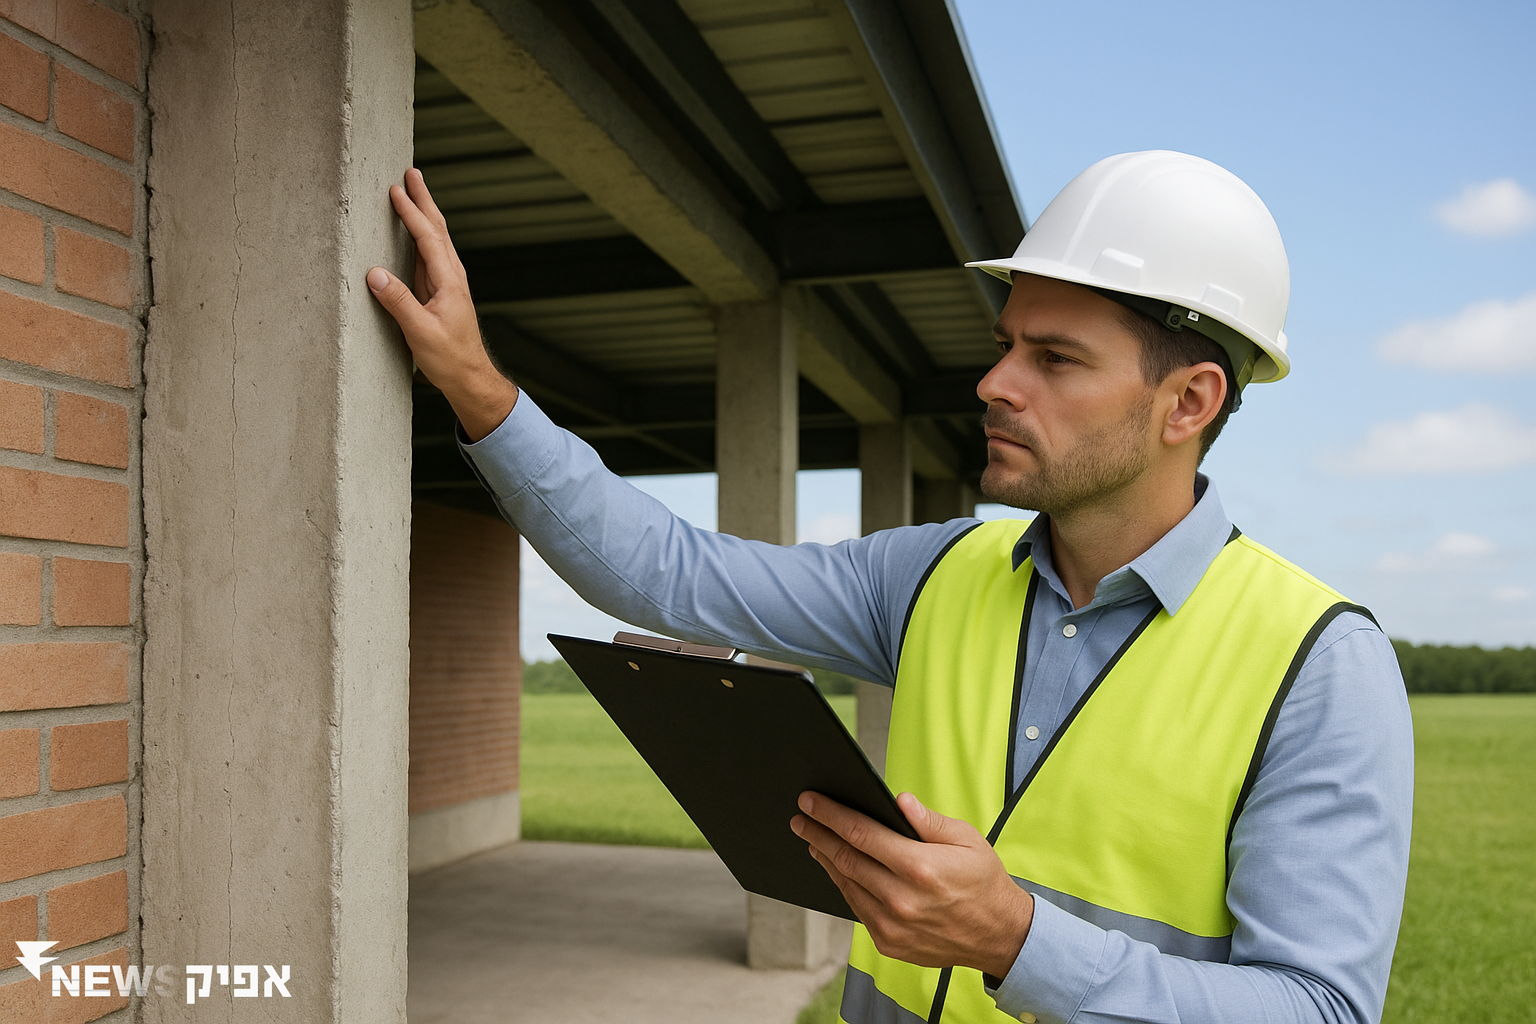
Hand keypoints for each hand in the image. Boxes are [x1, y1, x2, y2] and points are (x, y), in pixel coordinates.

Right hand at [367, 168, 518, 440]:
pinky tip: (414, 232)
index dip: (411, 213)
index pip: (428, 238)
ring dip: (423, 213)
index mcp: (449, 282)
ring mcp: (447, 283)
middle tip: (411, 173)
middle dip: (423, 200)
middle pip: (436, 229)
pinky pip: (429, 255)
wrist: (470, 377)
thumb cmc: (449, 358)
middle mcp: (451, 277)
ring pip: (434, 239)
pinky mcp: (440, 292)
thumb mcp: (421, 333)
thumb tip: (374, 274)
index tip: (395, 190)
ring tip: (411, 192)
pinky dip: (420, 235)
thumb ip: (399, 303)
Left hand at [791, 791, 1032, 977]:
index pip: (862, 834)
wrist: (998, 935)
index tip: (810, 801)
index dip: (831, 815)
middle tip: (800, 818)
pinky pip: (856, 908)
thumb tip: (899, 801)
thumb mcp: (966, 839)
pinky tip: (838, 869)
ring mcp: (892, 926)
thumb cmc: (983, 881)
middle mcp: (901, 899)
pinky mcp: (888, 943)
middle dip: (818, 834)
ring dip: (825, 859)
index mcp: (920, 867)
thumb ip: (928, 820)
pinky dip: (843, 885)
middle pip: (845, 859)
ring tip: (813, 840)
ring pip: (845, 884)